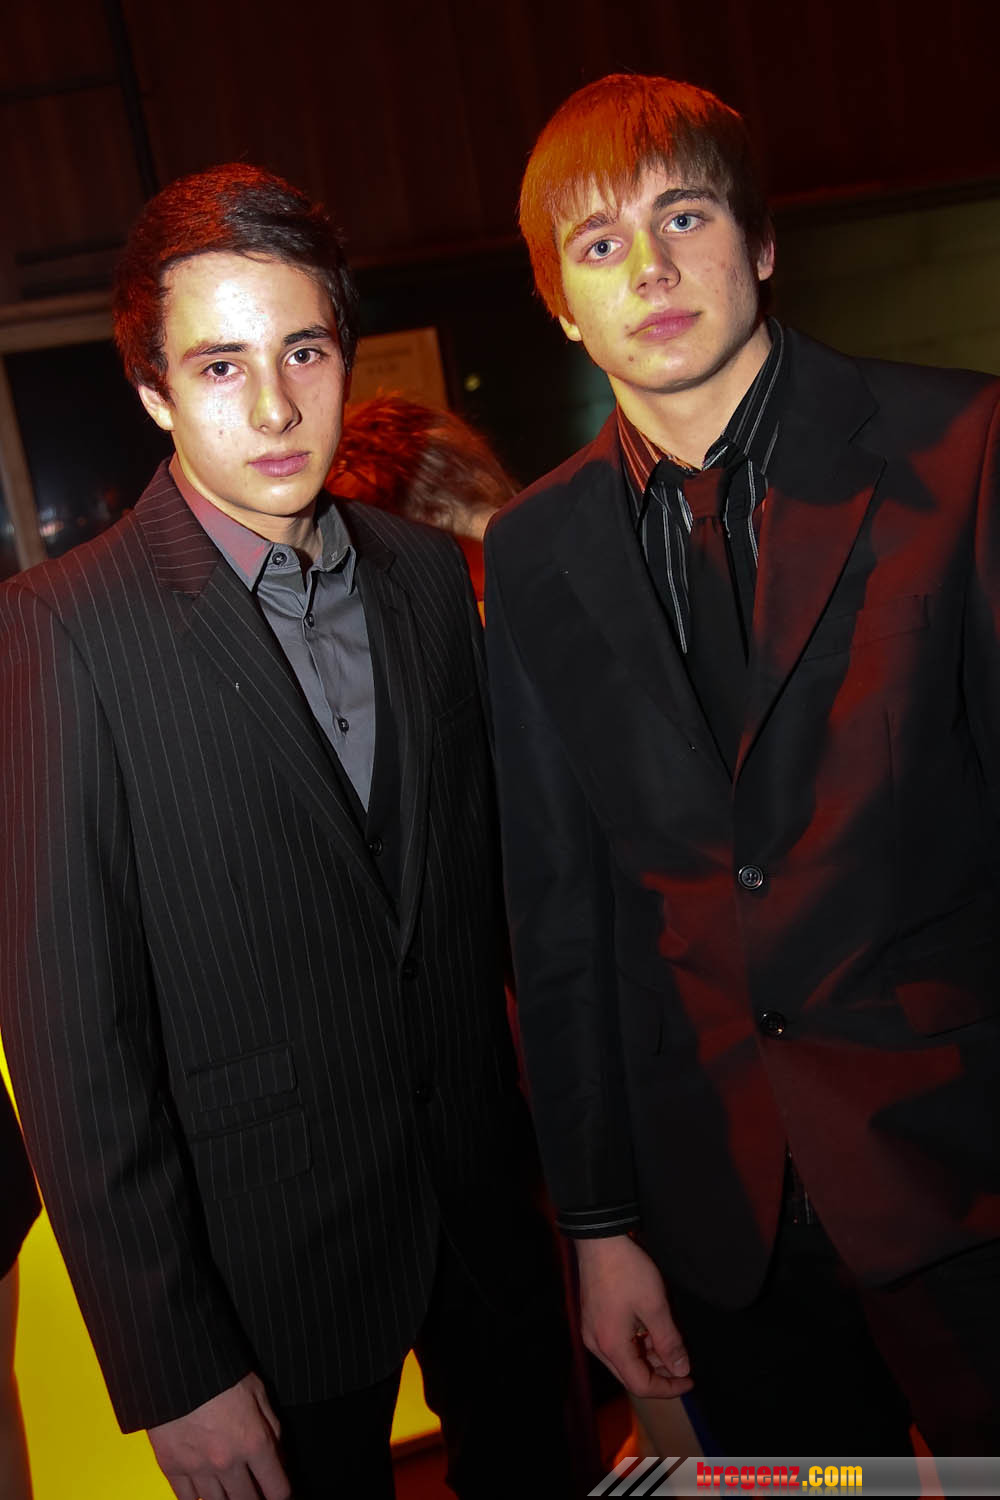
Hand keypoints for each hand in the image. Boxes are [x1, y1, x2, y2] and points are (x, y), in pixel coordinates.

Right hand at [148, 1372, 290, 1499]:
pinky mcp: (171, 1466)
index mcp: (254, 1441)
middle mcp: (227, 1461)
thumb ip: (271, 1427)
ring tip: (232, 1493)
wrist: (176, 1363)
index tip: (279, 1495)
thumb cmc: (218, 1371)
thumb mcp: (257, 1391)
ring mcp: (197, 1467)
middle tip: (255, 1494)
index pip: (277, 1489)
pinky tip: (205, 1495)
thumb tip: (278, 1457)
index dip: (282, 1496)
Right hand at [576, 1235, 692, 1398]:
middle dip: (658, 1373)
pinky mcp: (592, 1318)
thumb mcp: (655, 1306)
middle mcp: (597, 1344)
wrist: (599, 1239)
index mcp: (611, 1346)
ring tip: (669, 1340)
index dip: (668, 1388)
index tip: (689, 1379)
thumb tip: (681, 1370)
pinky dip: (635, 1342)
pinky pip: (616, 1342)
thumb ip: (669, 1342)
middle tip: (682, 1361)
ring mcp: (592, 1331)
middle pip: (630, 1374)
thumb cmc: (627, 1271)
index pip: (641, 1385)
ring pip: (623, 1358)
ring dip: (648, 1356)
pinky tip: (650, 1328)